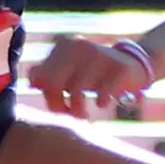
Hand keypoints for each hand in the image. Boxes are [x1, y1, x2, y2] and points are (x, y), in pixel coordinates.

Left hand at [26, 36, 148, 117]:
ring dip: (78, 111)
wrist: (133, 64)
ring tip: (83, 117)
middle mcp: (79, 46)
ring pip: (77, 92)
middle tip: (70, 116)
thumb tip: (31, 82)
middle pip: (55, 84)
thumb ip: (47, 76)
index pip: (43, 78)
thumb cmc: (93, 74)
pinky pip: (102, 93)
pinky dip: (100, 102)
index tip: (59, 108)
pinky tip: (101, 104)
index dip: (49, 97)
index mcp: (64, 47)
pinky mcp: (119, 67)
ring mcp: (100, 54)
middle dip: (59, 106)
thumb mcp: (69, 72)